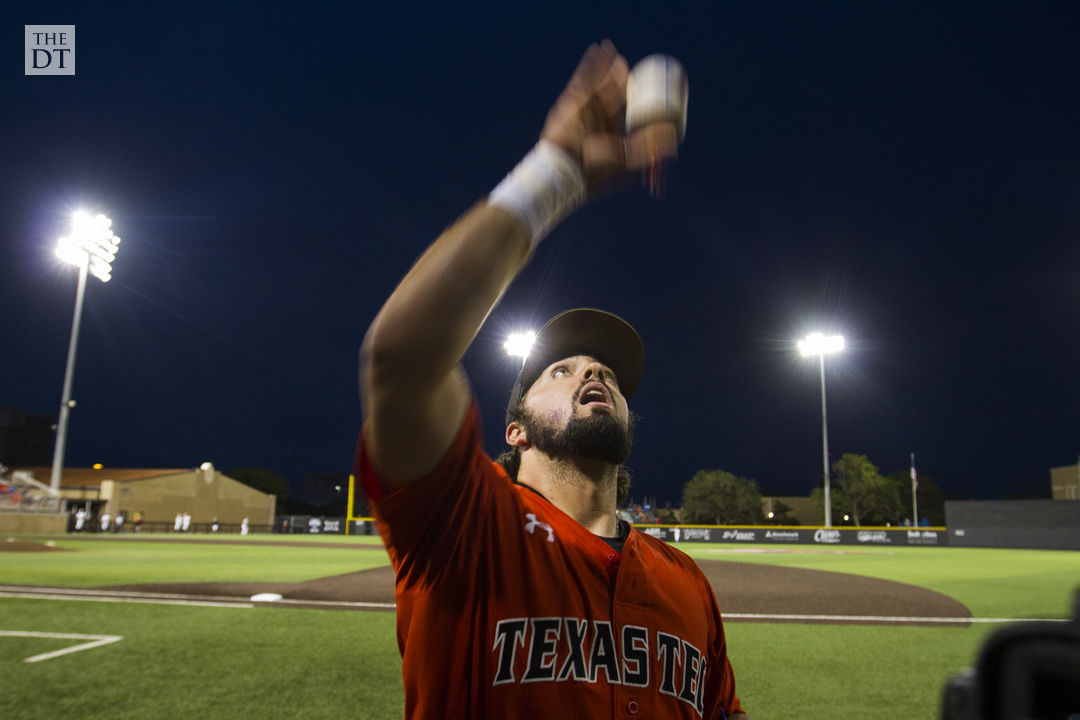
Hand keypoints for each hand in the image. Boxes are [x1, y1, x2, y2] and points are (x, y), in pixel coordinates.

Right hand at [540, 40, 677, 193]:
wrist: (566, 170)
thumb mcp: (627, 159)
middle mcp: (597, 118)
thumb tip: (673, 137)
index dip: (630, 89)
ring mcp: (584, 109)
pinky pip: (582, 78)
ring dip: (603, 65)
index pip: (623, 104)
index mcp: (610, 130)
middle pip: (609, 90)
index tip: (639, 77)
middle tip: (623, 61)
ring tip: (609, 48)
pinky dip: (589, 65)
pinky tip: (596, 51)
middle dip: (616, 74)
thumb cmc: (596, 169)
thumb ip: (648, 147)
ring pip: (596, 81)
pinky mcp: (572, 103)